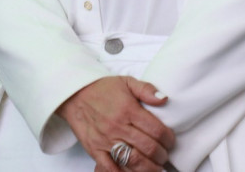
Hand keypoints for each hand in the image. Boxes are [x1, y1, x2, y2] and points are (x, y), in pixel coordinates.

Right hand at [57, 76, 173, 171]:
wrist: (74, 94)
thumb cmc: (102, 89)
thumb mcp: (127, 82)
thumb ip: (147, 90)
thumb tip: (164, 99)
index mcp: (128, 109)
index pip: (156, 130)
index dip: (168, 139)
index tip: (170, 141)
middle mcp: (118, 126)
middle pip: (148, 148)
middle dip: (161, 155)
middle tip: (164, 156)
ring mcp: (106, 140)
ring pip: (133, 161)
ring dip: (148, 168)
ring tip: (155, 167)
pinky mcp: (95, 150)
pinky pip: (110, 168)